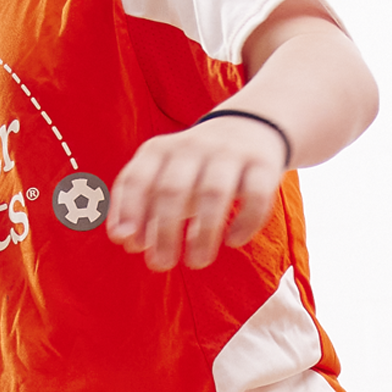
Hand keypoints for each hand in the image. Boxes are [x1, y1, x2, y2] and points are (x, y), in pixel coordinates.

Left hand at [107, 115, 283, 274]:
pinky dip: (245, 222)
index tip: (129, 244)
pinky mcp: (263, 163)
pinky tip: (233, 240)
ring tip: (196, 262)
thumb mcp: (162, 178)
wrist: (249, 126)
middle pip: (173, 189)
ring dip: (203, 233)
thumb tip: (128, 242)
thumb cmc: (194, 169)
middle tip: (161, 265)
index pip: (137, 178)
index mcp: (159, 150)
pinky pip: (256, 195)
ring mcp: (229, 153)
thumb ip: (141, 209)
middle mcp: (192, 146)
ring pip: (213, 193)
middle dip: (164, 232)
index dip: (130, 211)